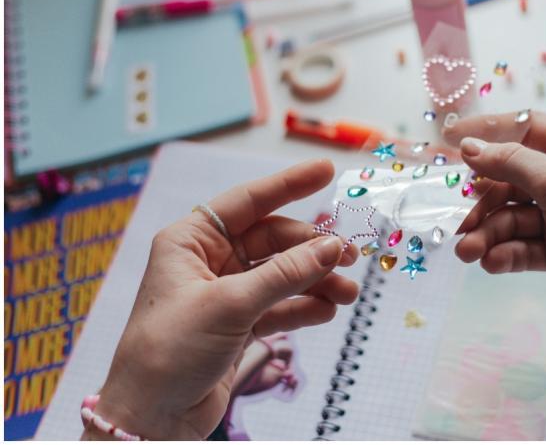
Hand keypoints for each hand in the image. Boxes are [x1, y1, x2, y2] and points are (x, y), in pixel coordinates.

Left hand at [84, 160, 358, 439]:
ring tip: (347, 293)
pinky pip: (281, 305)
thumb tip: (332, 247)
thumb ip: (285, 274)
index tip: (326, 171)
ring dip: (316, 281)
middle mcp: (209, 261)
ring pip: (283, 274)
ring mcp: (226, 293)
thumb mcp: (230, 305)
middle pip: (274, 240)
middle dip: (312, 248)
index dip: (289, 185)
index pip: (248, 201)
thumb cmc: (168, 353)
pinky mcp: (239, 324)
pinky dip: (304, 307)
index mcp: (192, 241)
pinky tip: (326, 311)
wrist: (152, 419)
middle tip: (348, 256)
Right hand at [444, 111, 545, 337]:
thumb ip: (510, 162)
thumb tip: (468, 147)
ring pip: (510, 217)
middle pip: (510, 178)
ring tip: (468, 252)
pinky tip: (492, 263)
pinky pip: (519, 246)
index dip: (488, 132)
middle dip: (483, 201)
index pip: (525, 129)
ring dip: (487, 233)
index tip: (449, 140)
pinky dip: (503, 253)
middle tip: (459, 220)